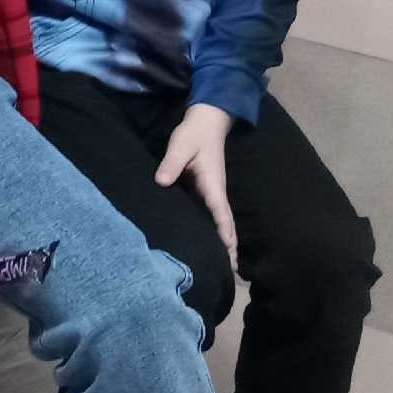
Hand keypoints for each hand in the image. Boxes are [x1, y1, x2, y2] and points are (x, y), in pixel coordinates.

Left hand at [155, 104, 237, 258]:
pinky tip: (205, 241)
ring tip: (222, 264)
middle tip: (230, 271)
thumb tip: (162, 182)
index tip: (228, 251)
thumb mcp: (180, 146)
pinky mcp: (203, 189)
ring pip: (218, 220)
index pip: (220, 213)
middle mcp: (214, 191)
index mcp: (212, 184)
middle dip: (229, 245)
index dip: (224, 232)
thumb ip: (171, 163)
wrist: (205, 121)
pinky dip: (212, 229)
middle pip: (224, 223)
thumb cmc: (194, 134)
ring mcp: (210, 191)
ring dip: (221, 240)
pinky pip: (209, 213)